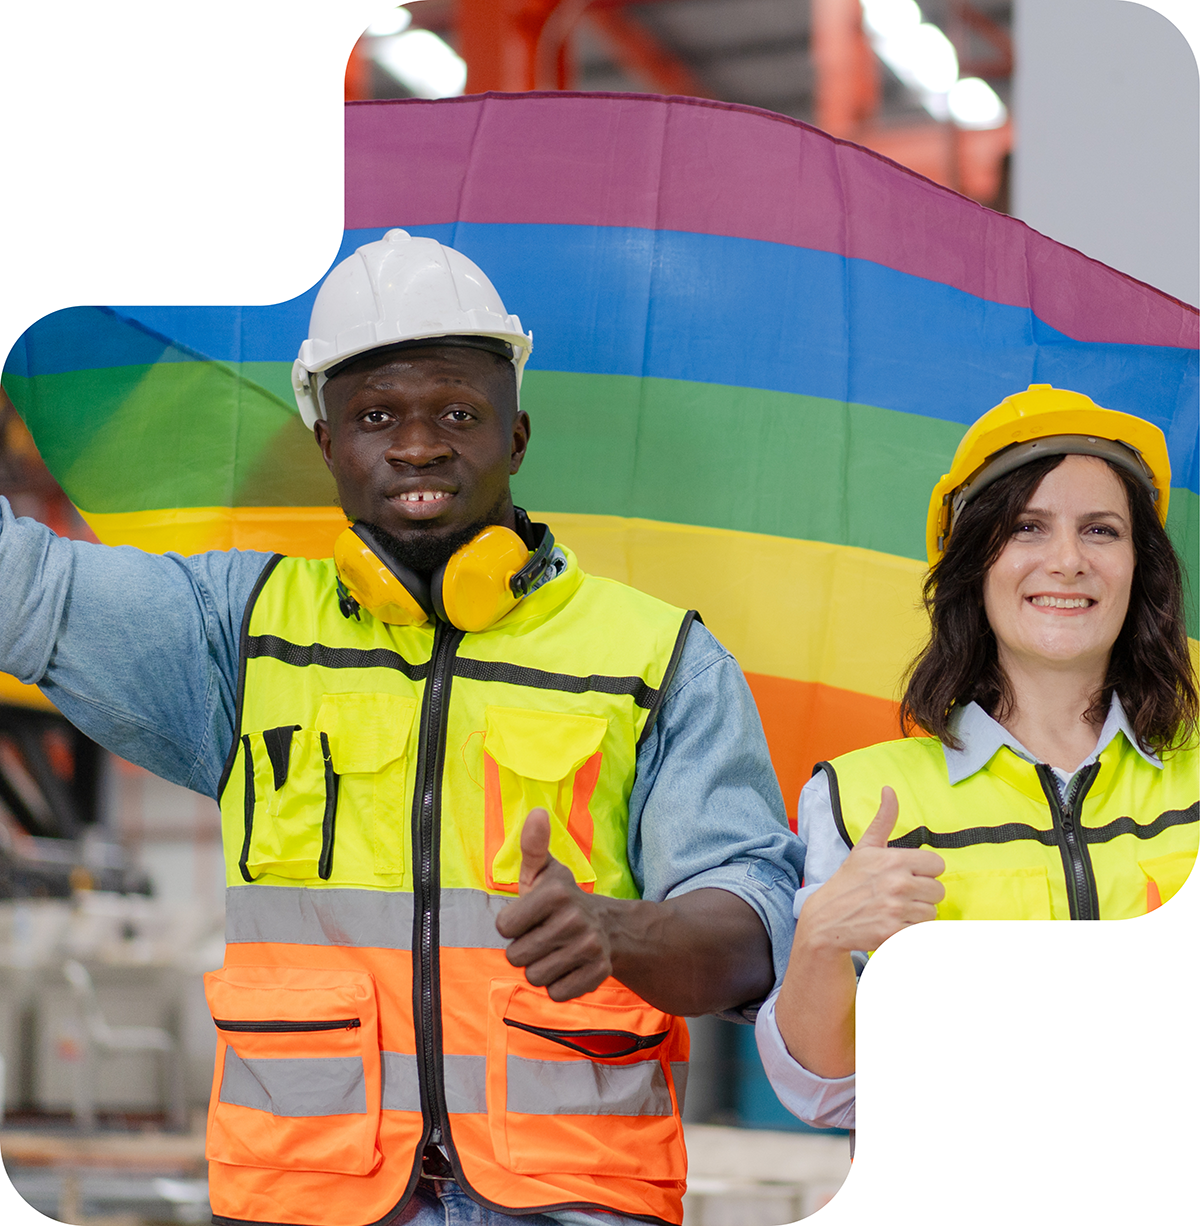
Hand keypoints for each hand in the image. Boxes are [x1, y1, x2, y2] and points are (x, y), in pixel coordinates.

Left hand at [494, 808, 613, 1000]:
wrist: (608, 927)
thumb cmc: (560, 900)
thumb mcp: (544, 872)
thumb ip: (532, 846)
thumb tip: (537, 812)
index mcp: (556, 894)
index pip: (503, 927)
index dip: (511, 924)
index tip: (528, 916)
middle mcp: (574, 920)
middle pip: (516, 956)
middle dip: (524, 949)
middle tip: (543, 935)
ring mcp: (589, 948)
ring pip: (534, 977)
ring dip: (540, 967)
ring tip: (555, 950)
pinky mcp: (597, 974)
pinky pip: (556, 994)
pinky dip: (558, 984)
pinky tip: (568, 966)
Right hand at [798, 787, 944, 955]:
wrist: (826, 919)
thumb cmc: (848, 882)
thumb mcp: (864, 848)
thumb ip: (883, 820)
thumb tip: (889, 789)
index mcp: (894, 860)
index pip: (937, 864)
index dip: (924, 871)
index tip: (907, 875)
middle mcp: (898, 884)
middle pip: (938, 890)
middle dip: (922, 894)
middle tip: (900, 895)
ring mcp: (896, 910)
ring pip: (932, 912)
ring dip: (917, 913)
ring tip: (896, 910)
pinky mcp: (894, 933)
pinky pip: (922, 931)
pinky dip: (911, 930)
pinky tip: (894, 924)